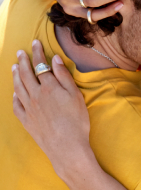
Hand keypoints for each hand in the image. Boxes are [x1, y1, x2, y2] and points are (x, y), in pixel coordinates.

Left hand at [12, 40, 91, 178]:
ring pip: (18, 87)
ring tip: (14, 67)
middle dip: (23, 61)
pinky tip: (15, 93)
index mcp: (49, 86)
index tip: (35, 42)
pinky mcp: (26, 121)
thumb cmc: (76, 121)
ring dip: (16, 75)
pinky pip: (16, 105)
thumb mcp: (75, 95)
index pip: (41, 64)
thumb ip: (64, 76)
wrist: (67, 147)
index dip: (37, 52)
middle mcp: (35, 95)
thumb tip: (54, 59)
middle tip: (20, 52)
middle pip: (26, 74)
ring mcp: (29, 108)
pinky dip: (14, 96)